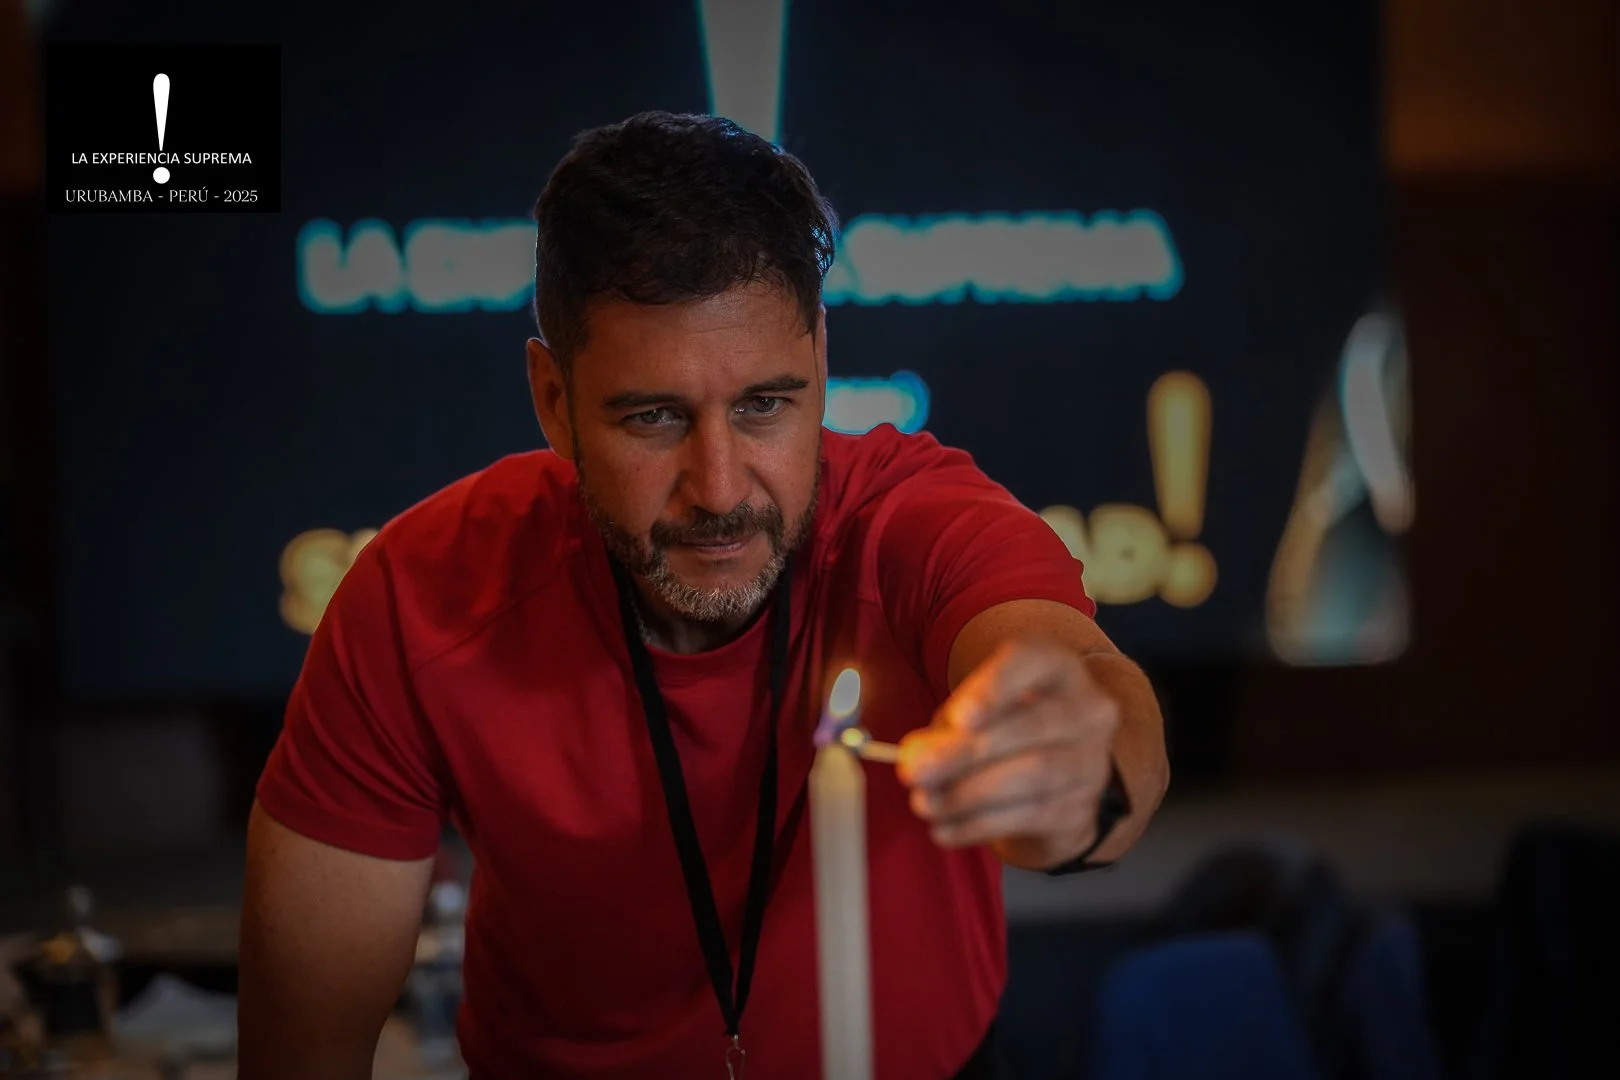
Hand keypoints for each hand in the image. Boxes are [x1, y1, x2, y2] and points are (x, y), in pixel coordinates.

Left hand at [896, 638, 1120, 869]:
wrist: (1050, 784)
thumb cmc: (1002, 730)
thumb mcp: (973, 714)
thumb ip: (946, 728)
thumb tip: (917, 756)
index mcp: (1057, 667)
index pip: (1031, 662)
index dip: (995, 688)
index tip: (960, 718)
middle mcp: (1087, 709)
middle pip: (1030, 727)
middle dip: (965, 753)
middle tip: (915, 773)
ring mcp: (1091, 761)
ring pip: (1033, 775)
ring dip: (968, 794)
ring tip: (924, 804)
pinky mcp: (1081, 808)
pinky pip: (1029, 816)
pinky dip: (979, 825)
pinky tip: (944, 830)